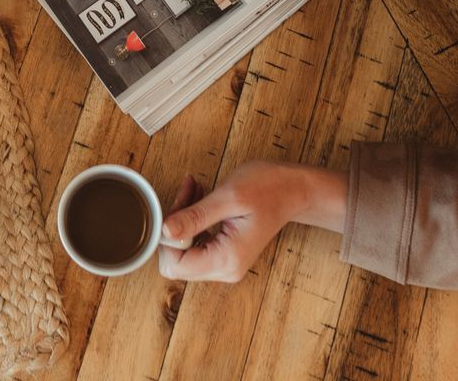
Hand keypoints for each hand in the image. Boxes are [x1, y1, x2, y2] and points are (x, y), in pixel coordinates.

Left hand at [159, 161, 338, 282]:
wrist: (293, 189)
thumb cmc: (268, 188)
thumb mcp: (228, 197)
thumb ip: (195, 217)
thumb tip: (164, 232)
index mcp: (227, 260)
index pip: (175, 265)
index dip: (168, 238)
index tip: (179, 208)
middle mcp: (226, 269)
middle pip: (177, 262)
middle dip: (174, 228)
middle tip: (186, 195)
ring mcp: (226, 264)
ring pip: (184, 252)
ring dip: (183, 221)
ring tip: (194, 192)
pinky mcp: (225, 254)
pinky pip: (195, 245)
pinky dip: (192, 222)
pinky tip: (199, 199)